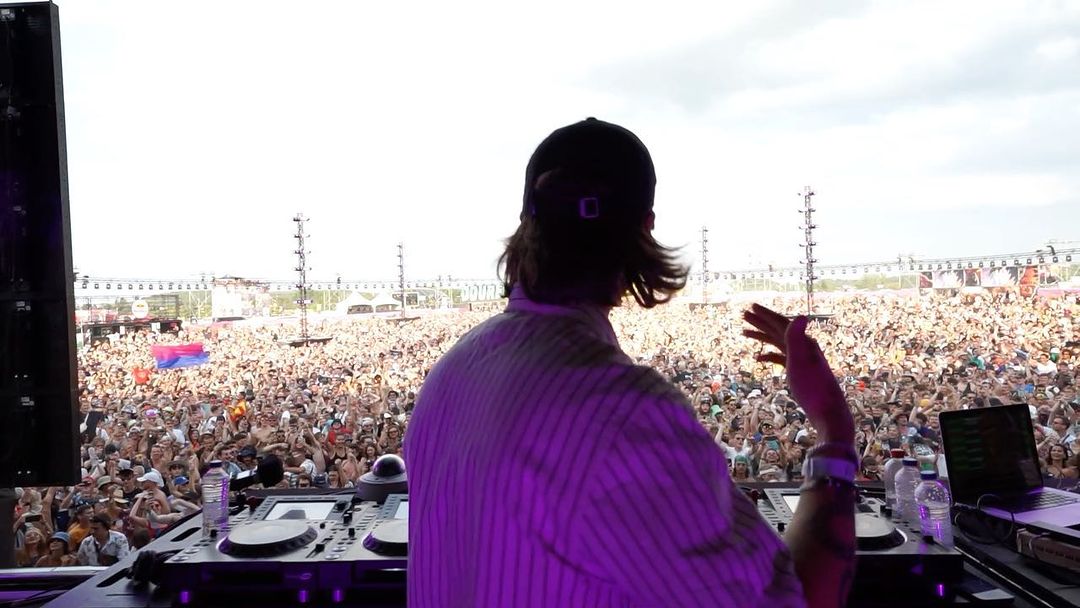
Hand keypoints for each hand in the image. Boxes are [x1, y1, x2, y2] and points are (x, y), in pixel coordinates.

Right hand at [743, 305, 852, 442]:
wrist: (827, 410)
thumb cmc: (812, 387)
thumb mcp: (801, 361)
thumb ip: (796, 338)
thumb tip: (800, 315)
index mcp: (803, 342)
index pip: (781, 323)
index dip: (765, 315)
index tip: (750, 307)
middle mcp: (803, 347)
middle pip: (778, 330)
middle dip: (761, 322)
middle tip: (743, 315)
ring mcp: (801, 359)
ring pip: (778, 343)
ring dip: (762, 337)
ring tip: (744, 333)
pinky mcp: (799, 371)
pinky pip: (781, 358)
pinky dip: (769, 355)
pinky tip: (759, 358)